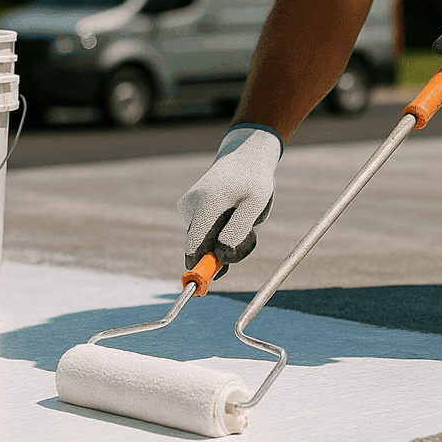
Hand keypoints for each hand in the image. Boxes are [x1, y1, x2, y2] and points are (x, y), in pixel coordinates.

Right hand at [177, 125, 282, 273]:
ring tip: (244, 217)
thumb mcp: (254, 204)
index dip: (200, 269)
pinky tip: (233, 213)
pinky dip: (220, 232)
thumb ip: (237, 230)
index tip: (204, 286)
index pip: (194, 247)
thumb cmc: (253, 180)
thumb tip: (219, 256)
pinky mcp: (190, 209)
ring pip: (204, 241)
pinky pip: (205, 233)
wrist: (245, 155)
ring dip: (225, 240)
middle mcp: (190, 207)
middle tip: (251, 236)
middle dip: (223, 252)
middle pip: (200, 248)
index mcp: (205, 205)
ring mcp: (188, 207)